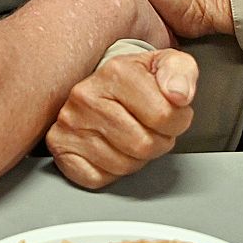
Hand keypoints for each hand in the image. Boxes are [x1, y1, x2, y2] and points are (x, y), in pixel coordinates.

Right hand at [46, 48, 197, 188]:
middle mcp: (87, 96)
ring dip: (137, 158)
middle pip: (143, 145)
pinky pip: (98, 178)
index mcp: (116, 72)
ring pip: (122, 166)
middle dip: (159, 142)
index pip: (164, 115)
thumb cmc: (135, 79)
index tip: (172, 114)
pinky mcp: (60, 147)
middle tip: (153, 128)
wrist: (102, 84)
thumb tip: (180, 94)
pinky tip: (112, 148)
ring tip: (133, 135)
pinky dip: (111, 171)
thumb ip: (182, 73)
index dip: (178, 121)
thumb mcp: (165, 64)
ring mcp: (70, 123)